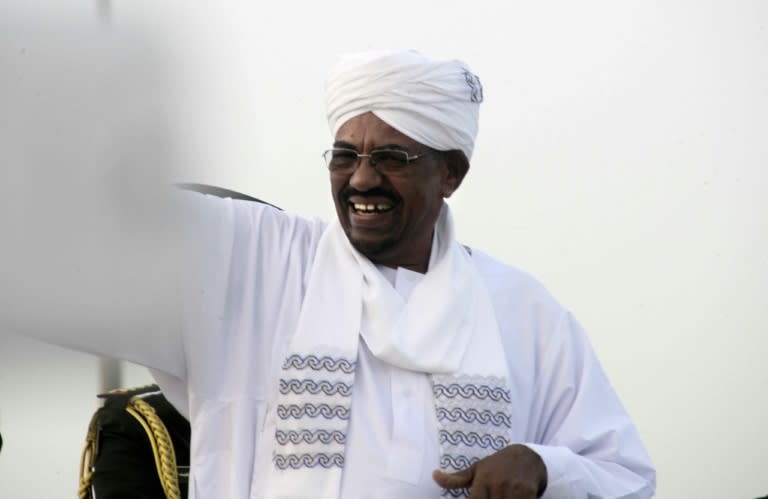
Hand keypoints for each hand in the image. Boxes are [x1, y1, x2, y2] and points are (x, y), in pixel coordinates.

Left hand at [432, 444, 547, 497]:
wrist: (527, 456)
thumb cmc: (497, 465)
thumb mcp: (476, 469)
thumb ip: (455, 479)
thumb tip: (434, 475)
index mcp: (482, 479)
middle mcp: (497, 484)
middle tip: (489, 498)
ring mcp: (513, 489)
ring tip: (499, 497)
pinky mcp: (527, 493)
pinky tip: (511, 498)